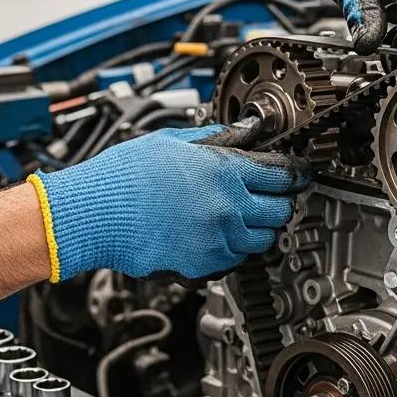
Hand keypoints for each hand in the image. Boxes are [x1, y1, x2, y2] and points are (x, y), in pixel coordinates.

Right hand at [28, 122, 311, 280]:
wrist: (94, 214)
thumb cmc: (123, 176)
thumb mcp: (171, 141)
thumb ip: (215, 139)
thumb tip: (243, 132)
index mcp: (223, 171)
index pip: (282, 173)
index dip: (298, 172)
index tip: (302, 173)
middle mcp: (227, 208)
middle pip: (281, 210)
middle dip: (280, 202)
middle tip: (272, 195)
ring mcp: (217, 240)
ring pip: (264, 241)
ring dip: (259, 229)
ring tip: (242, 217)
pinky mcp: (203, 264)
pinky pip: (236, 260)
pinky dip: (234, 249)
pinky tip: (219, 235)